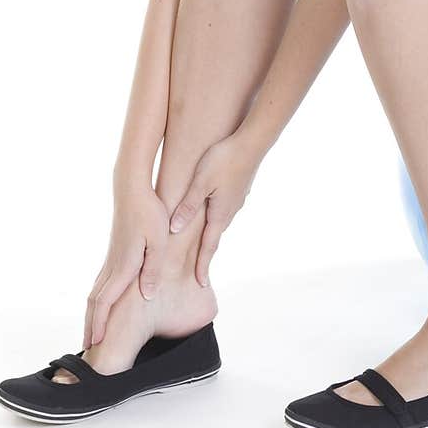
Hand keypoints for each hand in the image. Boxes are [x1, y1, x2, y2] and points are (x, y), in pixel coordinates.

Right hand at [83, 187, 169, 347]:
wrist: (132, 188)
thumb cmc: (150, 213)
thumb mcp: (159, 242)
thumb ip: (153, 270)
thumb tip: (147, 295)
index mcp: (124, 266)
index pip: (105, 302)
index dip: (99, 324)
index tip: (94, 344)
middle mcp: (114, 265)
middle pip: (95, 301)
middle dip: (90, 325)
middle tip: (86, 348)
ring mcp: (112, 258)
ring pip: (97, 292)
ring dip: (92, 314)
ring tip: (91, 331)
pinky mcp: (116, 252)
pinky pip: (103, 282)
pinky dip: (99, 299)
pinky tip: (101, 304)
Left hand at [162, 129, 261, 287]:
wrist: (253, 142)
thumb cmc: (224, 159)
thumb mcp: (200, 182)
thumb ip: (188, 205)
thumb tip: (174, 228)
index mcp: (220, 213)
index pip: (209, 246)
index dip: (203, 265)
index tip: (201, 284)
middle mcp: (230, 211)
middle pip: (214, 237)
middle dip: (205, 254)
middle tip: (198, 271)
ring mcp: (237, 200)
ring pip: (220, 222)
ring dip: (211, 235)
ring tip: (202, 244)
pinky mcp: (239, 190)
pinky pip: (224, 210)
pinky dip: (215, 218)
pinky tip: (211, 212)